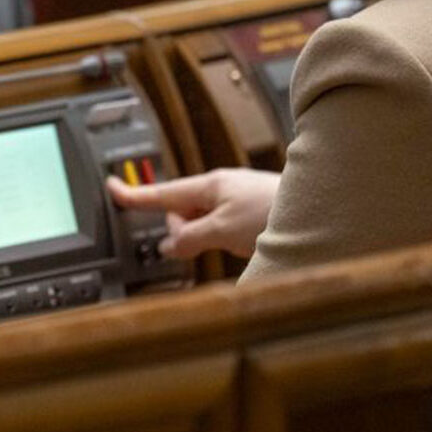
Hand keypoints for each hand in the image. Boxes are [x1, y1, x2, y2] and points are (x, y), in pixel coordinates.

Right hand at [106, 168, 279, 258]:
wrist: (320, 210)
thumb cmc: (274, 212)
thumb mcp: (222, 230)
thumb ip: (190, 238)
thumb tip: (169, 246)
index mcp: (207, 185)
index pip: (160, 191)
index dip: (133, 193)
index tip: (111, 187)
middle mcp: (218, 189)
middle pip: (180, 213)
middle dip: (183, 231)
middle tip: (206, 242)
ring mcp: (233, 200)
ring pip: (201, 224)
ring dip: (207, 238)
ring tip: (237, 243)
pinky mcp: (247, 213)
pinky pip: (220, 229)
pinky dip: (224, 240)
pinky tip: (245, 245)